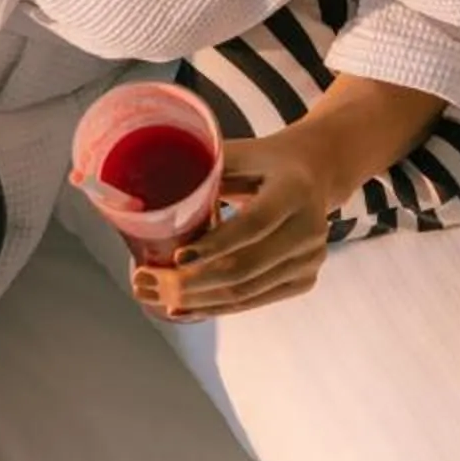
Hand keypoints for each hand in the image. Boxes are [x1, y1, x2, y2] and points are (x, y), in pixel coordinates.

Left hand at [131, 127, 341, 321]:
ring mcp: (310, 259)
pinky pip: (254, 300)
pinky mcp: (304, 279)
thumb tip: (144, 188)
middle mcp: (310, 228)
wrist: (314, 173)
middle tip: (147, 282)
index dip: (214, 244)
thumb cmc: (264, 162)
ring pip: (246, 291)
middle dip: (190, 281)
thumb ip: (200, 167)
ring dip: (196, 299)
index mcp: (294, 189)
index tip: (176, 257)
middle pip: (245, 267)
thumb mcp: (239, 153)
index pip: (253, 224)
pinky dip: (216, 306)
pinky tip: (184, 307)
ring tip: (154, 295)